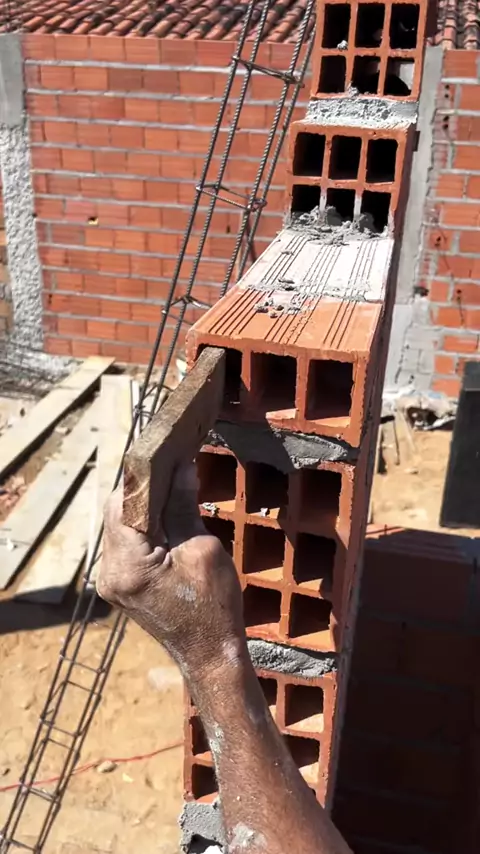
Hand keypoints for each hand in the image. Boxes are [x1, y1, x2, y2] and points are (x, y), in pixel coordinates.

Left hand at [97, 464, 246, 681]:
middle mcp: (109, 572)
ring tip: (172, 492)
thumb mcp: (203, 549)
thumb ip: (182, 506)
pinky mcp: (119, 585)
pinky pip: (126, 545)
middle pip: (117, 514)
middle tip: (171, 470)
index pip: (123, 503)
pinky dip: (143, 528)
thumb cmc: (214, 607)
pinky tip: (165, 521)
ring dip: (144, 508)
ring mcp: (111, 581)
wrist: (210, 655)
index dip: (143, 477)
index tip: (163, 455)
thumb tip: (180, 466)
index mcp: (128, 565)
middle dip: (143, 491)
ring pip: (120, 527)